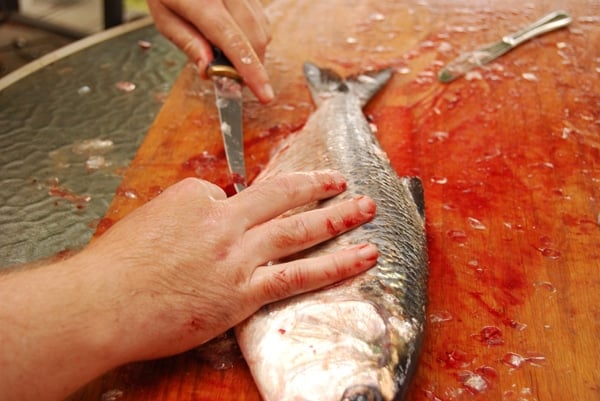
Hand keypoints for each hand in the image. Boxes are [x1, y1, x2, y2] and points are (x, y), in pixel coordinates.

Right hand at [0, 171, 376, 400]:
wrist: (100, 305)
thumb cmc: (115, 268)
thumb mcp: (149, 223)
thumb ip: (188, 216)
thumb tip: (212, 215)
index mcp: (196, 196)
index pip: (233, 194)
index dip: (242, 207)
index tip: (244, 218)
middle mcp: (223, 220)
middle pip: (281, 195)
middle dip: (317, 185)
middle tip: (342, 179)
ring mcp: (237, 255)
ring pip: (299, 229)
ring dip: (338, 216)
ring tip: (366, 208)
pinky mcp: (244, 292)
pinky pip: (299, 274)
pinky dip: (335, 264)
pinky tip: (362, 257)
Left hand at [147, 0, 273, 101]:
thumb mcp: (164, 16)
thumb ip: (187, 43)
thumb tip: (209, 70)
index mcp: (202, 2)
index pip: (233, 41)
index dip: (251, 71)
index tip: (264, 94)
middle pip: (255, 38)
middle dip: (252, 66)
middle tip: (234, 80)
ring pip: (262, 30)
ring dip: (253, 52)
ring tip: (229, 55)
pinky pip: (261, 18)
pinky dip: (253, 36)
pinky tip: (235, 37)